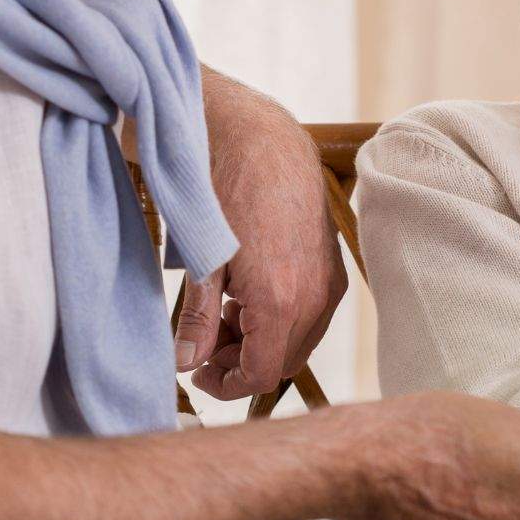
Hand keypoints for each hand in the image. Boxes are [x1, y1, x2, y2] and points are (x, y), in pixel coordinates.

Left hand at [176, 69, 347, 398]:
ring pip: (299, 338)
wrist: (260, 136)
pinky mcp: (332, 262)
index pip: (261, 374)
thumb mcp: (200, 259)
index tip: (199, 373)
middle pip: (283, 361)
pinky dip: (283, 316)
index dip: (227, 384)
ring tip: (224, 310)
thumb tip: (187, 362)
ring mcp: (329, 279)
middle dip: (244, 362)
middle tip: (207, 343)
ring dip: (263, 339)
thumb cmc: (223, 189)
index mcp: (279, 301)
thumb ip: (196, 318)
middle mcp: (314, 296)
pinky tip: (250, 289)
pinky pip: (312, 311)